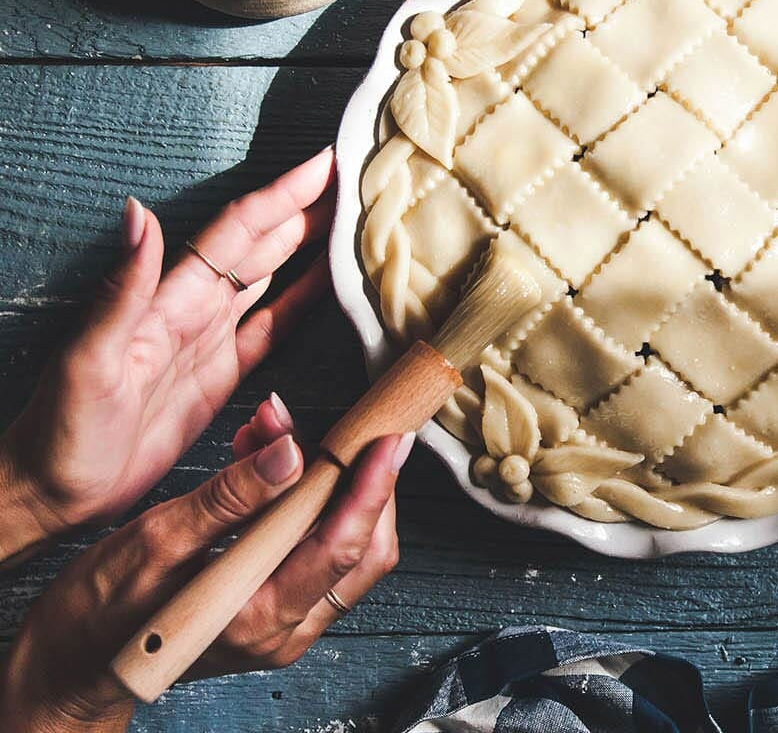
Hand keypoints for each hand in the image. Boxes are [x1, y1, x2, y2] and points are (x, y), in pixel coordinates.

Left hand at [0, 148, 335, 563]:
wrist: (55, 489)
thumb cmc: (62, 429)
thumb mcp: (88, 359)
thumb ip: (123, 288)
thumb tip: (137, 212)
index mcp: (171, 298)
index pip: (238, 230)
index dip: (283, 196)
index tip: (324, 164)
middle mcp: (196, 307)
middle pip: (263, 242)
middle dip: (308, 208)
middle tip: (356, 181)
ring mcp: (211, 338)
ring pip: (272, 275)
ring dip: (310, 244)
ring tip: (352, 220)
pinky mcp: (223, 374)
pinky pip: (273, 326)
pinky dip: (304, 301)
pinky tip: (330, 285)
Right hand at [0, 409, 408, 732]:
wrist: (72, 667)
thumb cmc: (101, 612)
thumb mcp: (154, 544)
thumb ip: (227, 499)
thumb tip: (289, 452)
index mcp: (257, 615)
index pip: (341, 546)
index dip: (373, 488)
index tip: (389, 438)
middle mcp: (285, 628)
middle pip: (366, 552)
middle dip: (365, 482)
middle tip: (349, 426)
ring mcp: (285, 624)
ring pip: (349, 551)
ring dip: (335, 486)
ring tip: (287, 433)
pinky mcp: (277, 611)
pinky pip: (318, 553)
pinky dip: (311, 503)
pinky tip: (276, 462)